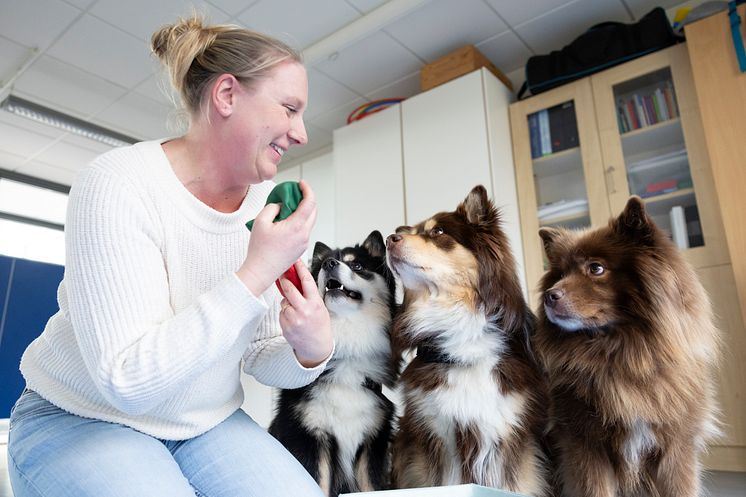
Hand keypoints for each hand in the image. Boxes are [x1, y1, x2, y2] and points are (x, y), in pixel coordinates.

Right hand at [237, 180, 316, 295]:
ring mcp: (304, 242)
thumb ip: (273, 207)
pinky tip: (287, 220)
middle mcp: (304, 235)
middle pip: (313, 211)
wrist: (261, 271)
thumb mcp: (261, 222)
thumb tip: (281, 206)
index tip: (301, 184)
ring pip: (309, 221)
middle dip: (306, 199)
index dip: (307, 190)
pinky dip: (300, 221)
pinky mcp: (301, 248)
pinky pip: (304, 230)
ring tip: (288, 207)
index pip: (309, 203)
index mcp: (297, 227)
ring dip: (303, 211)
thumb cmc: (260, 250)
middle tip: (295, 193)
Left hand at [278, 260, 332, 367]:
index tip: (295, 261)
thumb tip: (297, 280)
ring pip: (283, 302)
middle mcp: (304, 310)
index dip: (299, 269)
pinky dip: (285, 314)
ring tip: (296, 311)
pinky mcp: (286, 326)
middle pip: (289, 289)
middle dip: (284, 281)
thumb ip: (309, 295)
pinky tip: (293, 320)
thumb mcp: (319, 307)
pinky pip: (281, 313)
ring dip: (287, 302)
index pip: (306, 281)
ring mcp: (294, 319)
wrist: (317, 346)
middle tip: (282, 276)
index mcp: (315, 303)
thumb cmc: (319, 324)